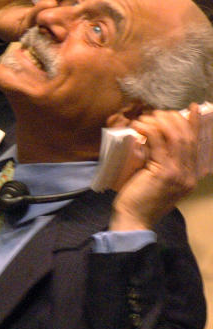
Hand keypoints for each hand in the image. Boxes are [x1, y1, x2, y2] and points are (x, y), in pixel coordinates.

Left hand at [110, 106, 200, 230]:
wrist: (133, 220)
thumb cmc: (139, 201)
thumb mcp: (159, 182)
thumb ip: (165, 165)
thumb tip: (156, 141)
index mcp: (190, 177)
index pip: (196, 145)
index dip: (194, 124)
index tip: (191, 108)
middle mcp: (188, 175)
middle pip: (187, 138)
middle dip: (175, 120)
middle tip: (159, 112)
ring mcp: (178, 174)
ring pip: (176, 138)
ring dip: (161, 122)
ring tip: (147, 117)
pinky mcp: (164, 172)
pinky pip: (159, 143)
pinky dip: (151, 130)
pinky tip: (140, 125)